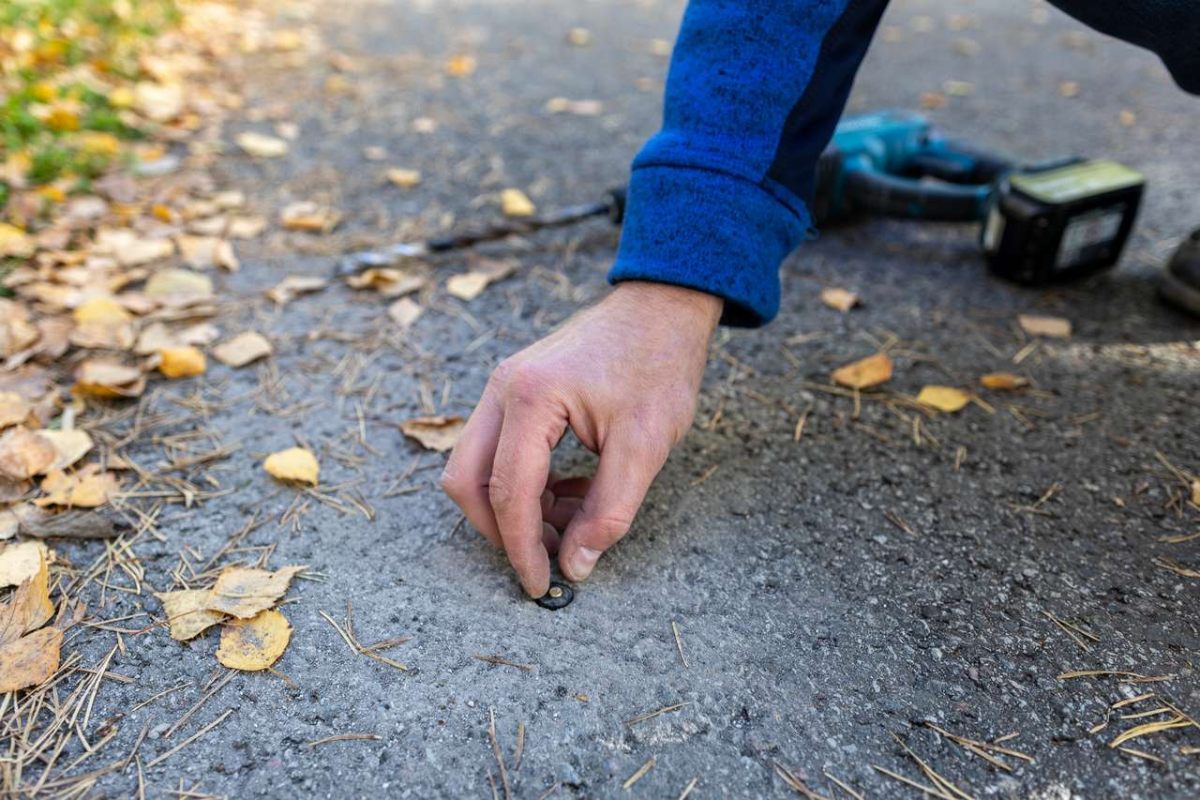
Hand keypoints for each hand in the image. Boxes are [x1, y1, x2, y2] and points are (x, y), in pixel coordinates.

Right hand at [441, 281, 721, 595]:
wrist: (663, 306)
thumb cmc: (659, 365)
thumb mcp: (645, 445)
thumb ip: (608, 510)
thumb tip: (575, 566)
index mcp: (530, 399)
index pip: (508, 494)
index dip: (521, 549)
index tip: (541, 586)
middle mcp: (503, 389)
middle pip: (467, 481)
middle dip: (501, 530)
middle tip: (547, 558)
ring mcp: (503, 386)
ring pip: (477, 466)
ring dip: (513, 507)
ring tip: (571, 521)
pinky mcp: (515, 389)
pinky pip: (497, 449)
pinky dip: (523, 482)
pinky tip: (571, 490)